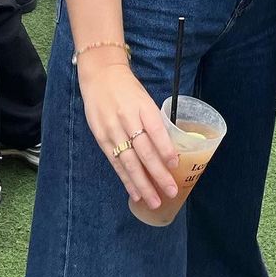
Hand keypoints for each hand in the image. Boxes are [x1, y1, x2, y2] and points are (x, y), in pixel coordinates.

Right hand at [77, 57, 181, 210]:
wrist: (100, 76)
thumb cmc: (128, 89)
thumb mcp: (145, 99)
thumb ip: (154, 121)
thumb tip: (168, 150)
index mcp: (142, 106)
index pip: (156, 130)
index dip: (165, 149)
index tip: (175, 165)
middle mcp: (127, 119)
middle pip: (144, 151)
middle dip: (158, 174)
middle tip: (171, 191)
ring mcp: (112, 130)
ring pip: (129, 162)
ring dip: (143, 184)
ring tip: (154, 200)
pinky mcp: (101, 138)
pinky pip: (116, 163)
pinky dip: (126, 179)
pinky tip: (135, 192)